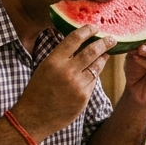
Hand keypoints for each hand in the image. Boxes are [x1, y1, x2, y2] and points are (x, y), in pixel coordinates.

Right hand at [12, 24, 113, 138]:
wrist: (34, 117)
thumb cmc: (38, 91)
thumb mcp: (45, 68)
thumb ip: (61, 57)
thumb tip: (80, 45)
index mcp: (54, 61)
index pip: (74, 39)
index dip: (87, 30)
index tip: (94, 27)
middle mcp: (67, 71)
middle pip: (91, 51)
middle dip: (104, 43)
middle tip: (111, 39)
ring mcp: (77, 84)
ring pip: (96, 66)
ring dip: (103, 58)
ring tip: (108, 52)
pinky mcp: (84, 97)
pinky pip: (93, 81)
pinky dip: (95, 74)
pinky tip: (96, 71)